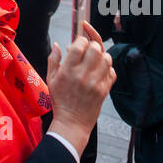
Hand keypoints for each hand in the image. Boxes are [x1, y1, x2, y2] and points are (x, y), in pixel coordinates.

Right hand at [46, 21, 114, 152]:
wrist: (72, 123)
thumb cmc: (60, 101)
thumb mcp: (51, 79)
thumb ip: (53, 60)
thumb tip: (56, 44)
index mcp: (67, 71)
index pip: (79, 45)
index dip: (80, 40)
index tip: (79, 43)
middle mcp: (83, 75)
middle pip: (95, 49)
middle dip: (92, 45)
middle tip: (88, 50)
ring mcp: (95, 83)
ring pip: (107, 58)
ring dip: (102, 56)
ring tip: (95, 60)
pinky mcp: (104, 90)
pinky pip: (112, 72)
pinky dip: (107, 68)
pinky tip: (100, 71)